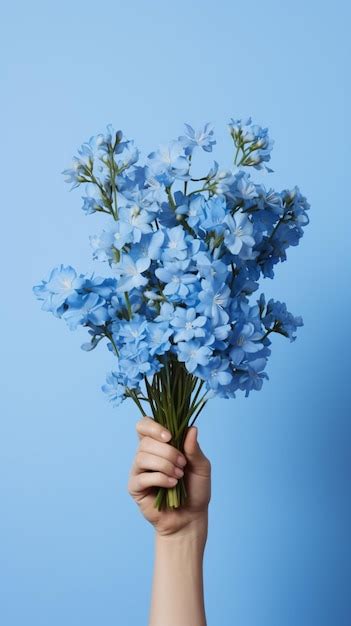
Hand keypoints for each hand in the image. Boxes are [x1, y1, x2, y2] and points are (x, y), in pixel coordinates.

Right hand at [128, 416, 210, 536]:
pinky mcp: (135, 487)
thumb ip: (194, 448)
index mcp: (159, 444)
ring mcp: (138, 470)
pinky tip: (172, 485)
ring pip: (142, 456)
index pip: (144, 425)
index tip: (170, 437)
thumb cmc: (196, 489)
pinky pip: (143, 477)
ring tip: (178, 476)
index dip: (153, 427)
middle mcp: (146, 454)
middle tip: (182, 465)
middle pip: (145, 441)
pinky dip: (160, 479)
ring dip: (165, 465)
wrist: (191, 517)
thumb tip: (192, 428)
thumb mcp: (201, 466)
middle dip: (168, 452)